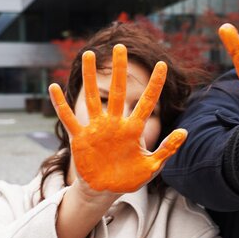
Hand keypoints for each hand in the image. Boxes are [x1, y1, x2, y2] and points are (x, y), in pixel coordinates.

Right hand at [48, 46, 186, 193]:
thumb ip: (167, 149)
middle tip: (121, 47)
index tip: (163, 64)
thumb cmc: (129, 178)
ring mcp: (96, 129)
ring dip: (89, 77)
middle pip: (117, 90)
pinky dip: (60, 104)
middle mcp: (115, 123)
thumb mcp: (152, 166)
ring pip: (92, 98)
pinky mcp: (81, 138)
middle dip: (119, 69)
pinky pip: (68, 118)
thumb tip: (185, 131)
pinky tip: (53, 86)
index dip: (155, 84)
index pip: (147, 102)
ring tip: (88, 54)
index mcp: (133, 129)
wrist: (106, 190)